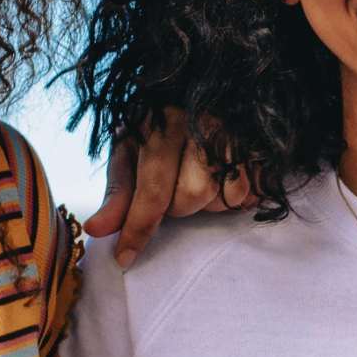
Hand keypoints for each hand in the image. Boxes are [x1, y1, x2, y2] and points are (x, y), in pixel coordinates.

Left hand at [81, 111, 250, 268]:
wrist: (209, 100)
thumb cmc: (161, 131)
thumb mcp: (131, 154)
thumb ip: (118, 194)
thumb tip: (96, 229)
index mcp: (164, 123)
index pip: (152, 189)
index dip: (138, 227)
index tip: (125, 257)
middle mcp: (202, 126)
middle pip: (189, 198)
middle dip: (177, 206)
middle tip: (173, 186)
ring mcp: (236, 136)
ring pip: (219, 200)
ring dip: (205, 203)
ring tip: (198, 179)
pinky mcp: (260, 151)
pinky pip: (246, 195)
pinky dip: (231, 198)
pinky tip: (222, 179)